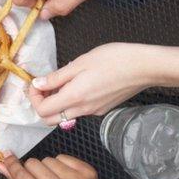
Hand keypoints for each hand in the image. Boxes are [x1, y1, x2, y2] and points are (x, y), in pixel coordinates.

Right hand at [0, 153, 111, 178]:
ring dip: (47, 167)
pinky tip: (65, 177)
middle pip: (34, 164)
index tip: (6, 156)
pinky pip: (62, 156)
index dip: (13, 165)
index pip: (23, 178)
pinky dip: (60, 164)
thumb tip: (1, 165)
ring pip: (48, 159)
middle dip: (32, 169)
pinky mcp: (88, 171)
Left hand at [29, 43, 155, 124]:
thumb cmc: (114, 59)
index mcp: (74, 97)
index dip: (33, 98)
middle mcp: (82, 110)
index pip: (42, 111)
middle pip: (50, 120)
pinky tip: (78, 84)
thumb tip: (38, 84)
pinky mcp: (102, 110)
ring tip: (61, 82)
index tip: (36, 83)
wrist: (144, 67)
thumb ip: (57, 77)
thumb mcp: (80, 63)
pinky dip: (71, 102)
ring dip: (56, 103)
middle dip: (41, 104)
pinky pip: (79, 111)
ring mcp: (93, 112)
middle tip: (43, 86)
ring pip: (65, 116)